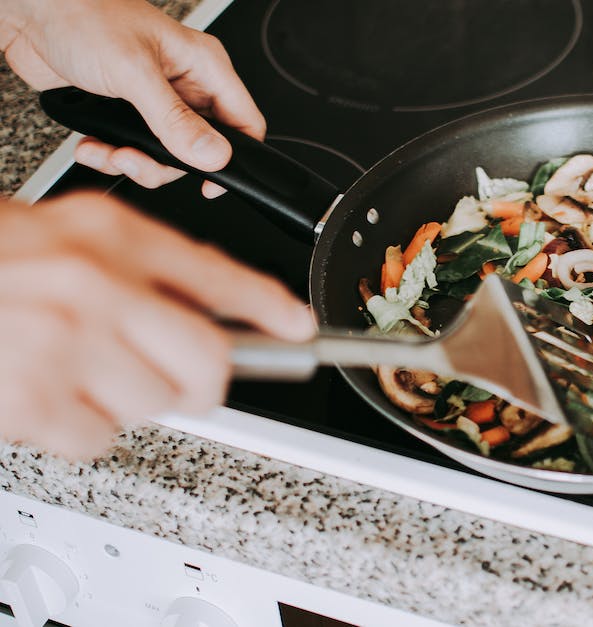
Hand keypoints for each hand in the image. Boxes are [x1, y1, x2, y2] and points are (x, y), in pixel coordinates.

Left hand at [0, 0, 262, 196]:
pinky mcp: (125, 112)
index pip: (244, 121)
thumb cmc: (82, 14)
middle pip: (200, 150)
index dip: (234, 157)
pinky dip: (109, 156)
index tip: (211, 182)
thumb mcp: (135, 72)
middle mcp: (184, 85)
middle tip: (136, 161)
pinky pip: (131, 150)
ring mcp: (155, 100)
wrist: (28, 11)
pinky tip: (92, 145)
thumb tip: (213, 155)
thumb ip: (175, 120)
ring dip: (132, 163)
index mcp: (204, 66)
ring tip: (108, 153)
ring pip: (164, 156)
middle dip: (165, 164)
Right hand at [0, 192, 315, 458]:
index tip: (301, 330)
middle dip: (206, 382)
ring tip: (86, 371)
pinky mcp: (33, 396)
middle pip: (207, 360)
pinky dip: (83, 428)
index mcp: (111, 236)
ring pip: (158, 405)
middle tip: (184, 381)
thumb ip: (149, 271)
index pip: (218, 275)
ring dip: (132, 401)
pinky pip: (100, 438)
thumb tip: (218, 319)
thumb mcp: (78, 238)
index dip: (269, 306)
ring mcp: (64, 342)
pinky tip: (52, 392)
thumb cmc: (0, 261)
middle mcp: (94, 284)